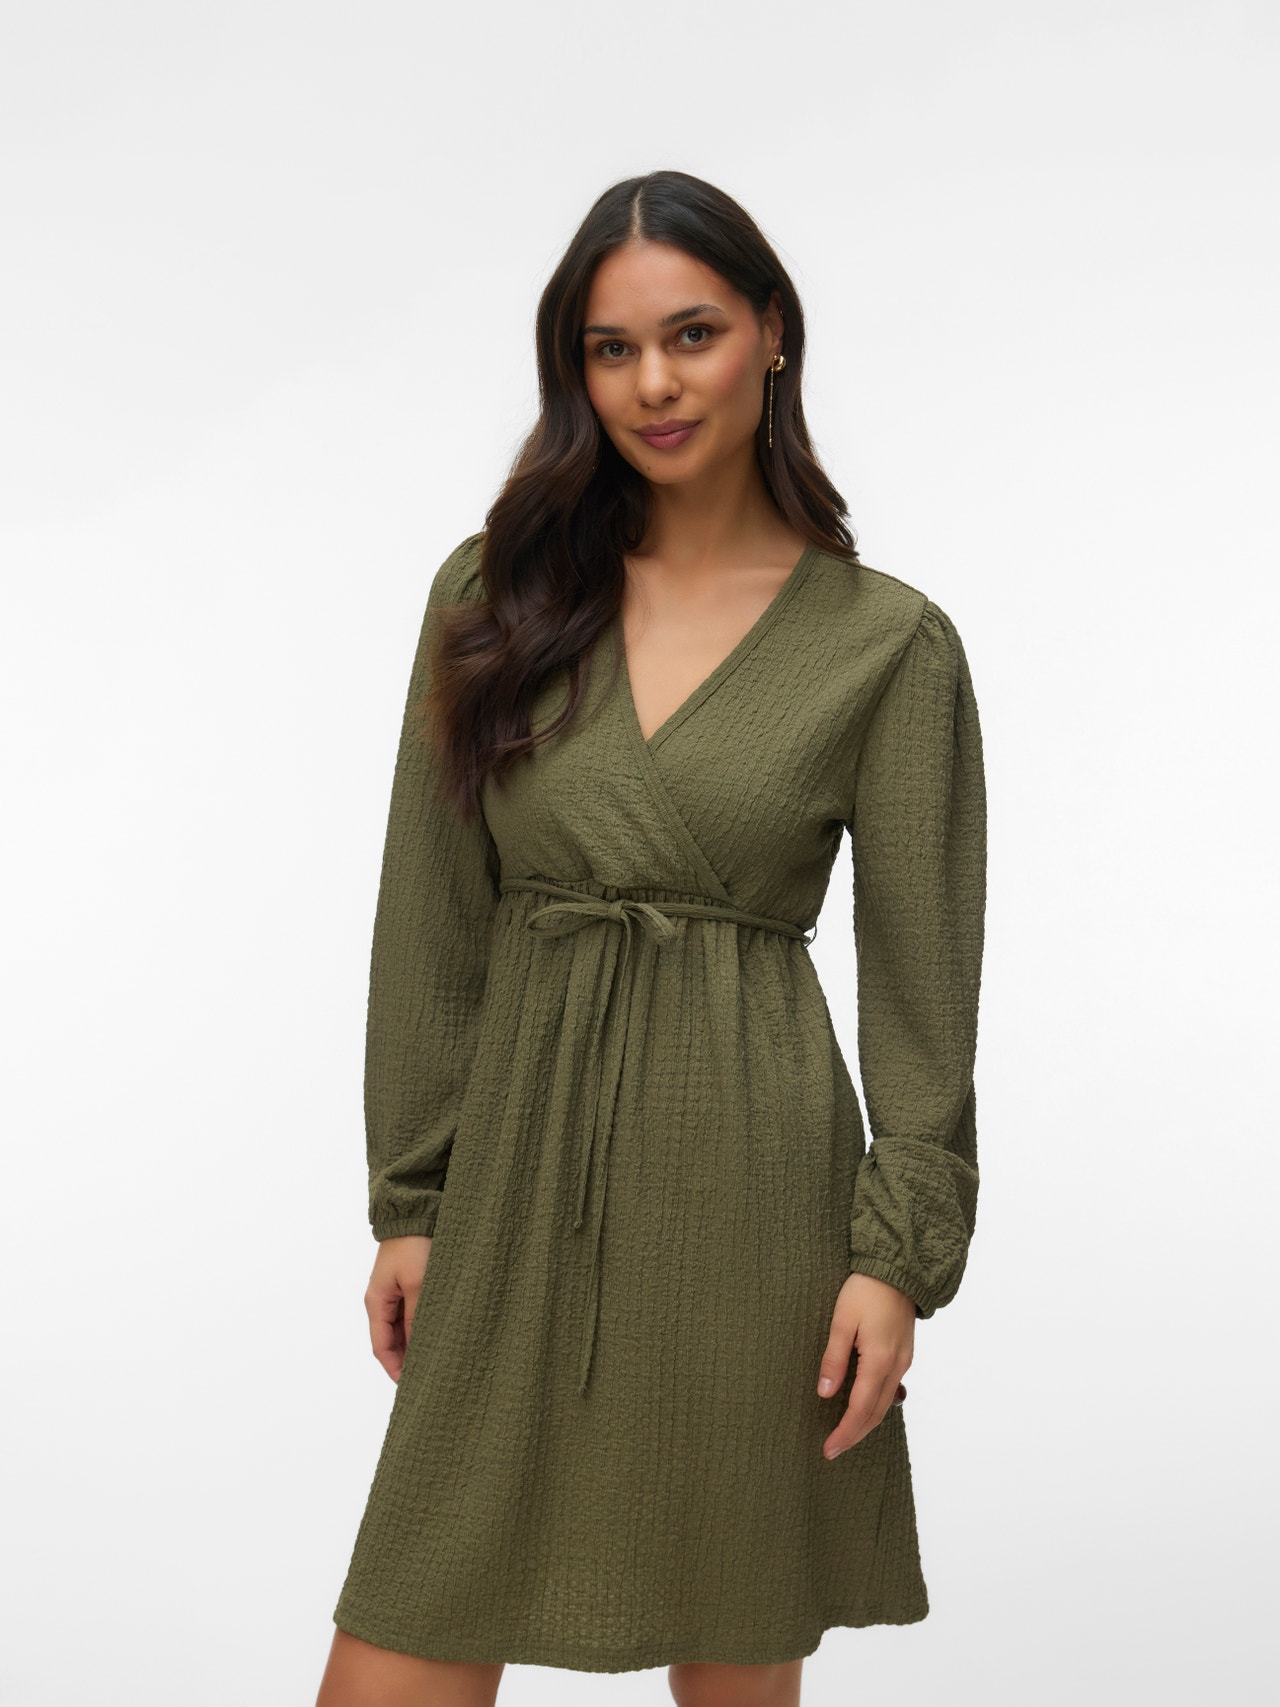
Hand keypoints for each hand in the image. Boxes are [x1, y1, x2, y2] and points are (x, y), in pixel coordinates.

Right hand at [365, 1234, 431, 1382]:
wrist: (415, 1211)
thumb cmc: (413, 1245)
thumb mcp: (417, 1284)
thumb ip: (417, 1318)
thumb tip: (419, 1350)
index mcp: (376, 1302)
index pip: (382, 1347)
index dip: (395, 1369)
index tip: (410, 1387)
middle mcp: (382, 1300)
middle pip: (392, 1340)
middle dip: (406, 1360)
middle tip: (428, 1377)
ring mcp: (395, 1291)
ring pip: (404, 1328)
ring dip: (416, 1343)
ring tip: (436, 1360)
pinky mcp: (409, 1282)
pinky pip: (413, 1313)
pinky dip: (422, 1326)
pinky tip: (438, 1334)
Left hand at [816, 1272, 913, 1457]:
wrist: (898, 1269)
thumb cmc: (865, 1290)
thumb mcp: (842, 1321)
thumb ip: (833, 1359)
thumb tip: (824, 1393)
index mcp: (879, 1361)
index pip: (860, 1409)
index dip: (844, 1432)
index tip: (828, 1449)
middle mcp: (896, 1366)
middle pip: (875, 1413)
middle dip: (854, 1435)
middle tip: (833, 1450)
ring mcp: (904, 1361)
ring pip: (885, 1403)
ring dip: (865, 1423)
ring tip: (845, 1434)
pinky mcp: (904, 1353)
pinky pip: (890, 1388)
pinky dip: (875, 1405)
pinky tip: (863, 1406)